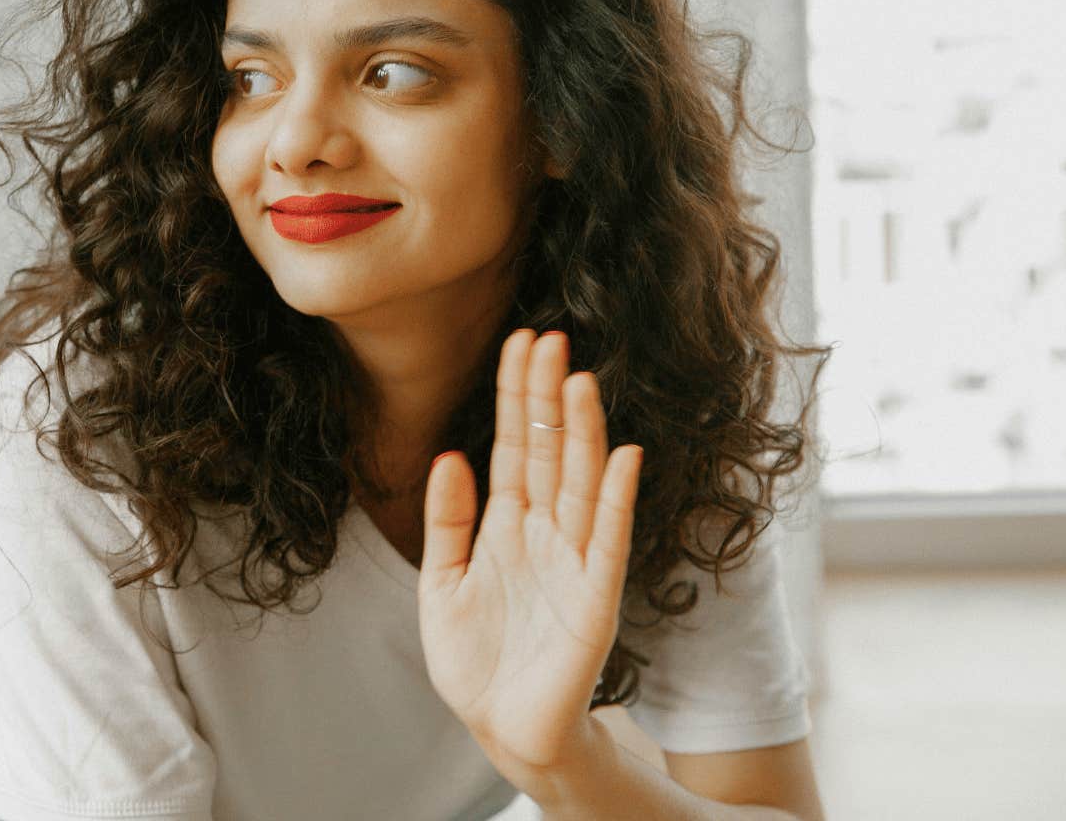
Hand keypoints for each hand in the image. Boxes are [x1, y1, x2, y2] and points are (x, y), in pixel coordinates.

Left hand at [416, 329, 642, 776]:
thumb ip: (447, 521)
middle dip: (546, 397)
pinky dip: (617, 498)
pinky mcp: (595, 600)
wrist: (502, 728)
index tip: (520, 341)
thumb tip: (450, 454)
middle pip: (550, 452)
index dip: (517, 396)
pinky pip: (608, 540)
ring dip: (581, 433)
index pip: (516, 447)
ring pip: (581, 483)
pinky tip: (624, 454)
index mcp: (508, 527)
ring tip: (578, 379)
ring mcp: (574, 564)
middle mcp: (547, 534)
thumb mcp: (441, 583)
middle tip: (548, 337)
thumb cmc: (476, 661)